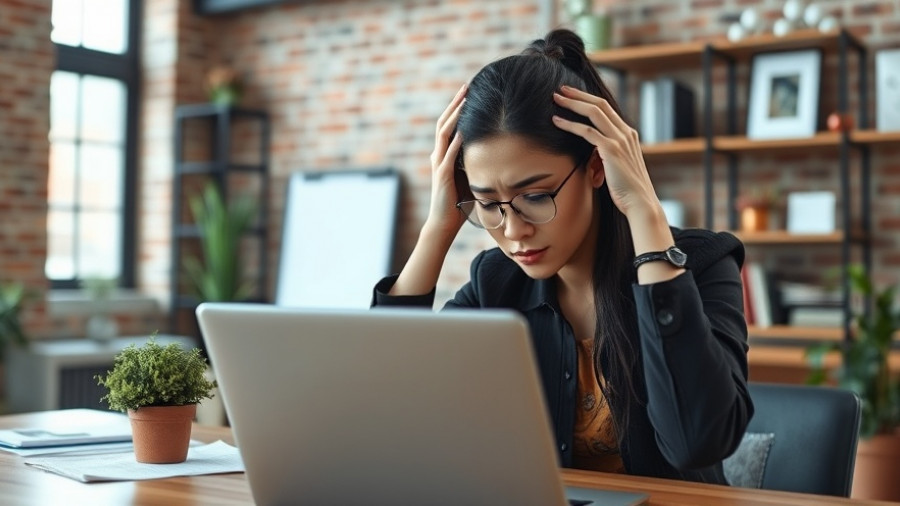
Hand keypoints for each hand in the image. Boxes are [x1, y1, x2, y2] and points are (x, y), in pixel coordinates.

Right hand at [425, 83, 467, 240]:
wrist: (444, 223)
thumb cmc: (458, 203)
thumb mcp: (469, 176)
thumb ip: (474, 162)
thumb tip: (493, 151)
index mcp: (444, 155)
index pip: (449, 125)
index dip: (457, 108)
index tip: (468, 92)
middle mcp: (438, 156)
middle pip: (444, 123)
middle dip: (455, 104)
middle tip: (466, 86)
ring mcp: (439, 164)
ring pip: (444, 134)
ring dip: (454, 116)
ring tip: (464, 100)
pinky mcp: (443, 176)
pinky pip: (448, 155)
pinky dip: (455, 141)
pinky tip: (462, 130)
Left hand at [551, 86, 660, 220]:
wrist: (640, 202)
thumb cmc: (627, 190)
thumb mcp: (619, 166)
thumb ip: (608, 154)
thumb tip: (593, 152)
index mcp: (628, 134)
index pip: (607, 108)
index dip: (588, 99)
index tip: (573, 94)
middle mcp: (625, 133)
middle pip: (600, 104)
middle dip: (579, 94)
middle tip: (561, 89)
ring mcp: (619, 140)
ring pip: (593, 112)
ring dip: (572, 104)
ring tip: (555, 99)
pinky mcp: (611, 150)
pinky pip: (587, 132)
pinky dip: (570, 124)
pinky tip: (557, 121)